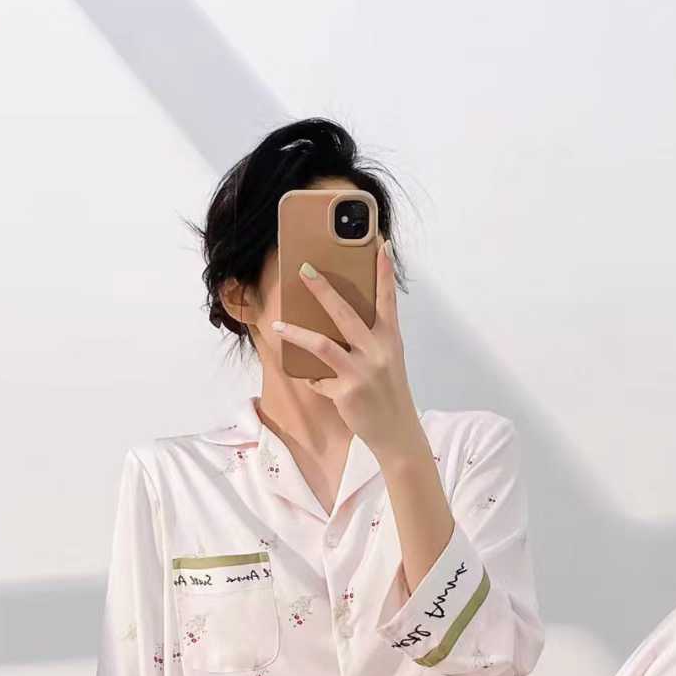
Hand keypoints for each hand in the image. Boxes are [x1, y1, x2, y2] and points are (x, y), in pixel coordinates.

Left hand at [271, 237, 426, 464]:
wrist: (397, 432)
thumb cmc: (389, 392)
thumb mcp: (387, 360)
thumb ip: (370, 340)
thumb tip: (338, 323)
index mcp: (390, 339)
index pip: (387, 299)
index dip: (384, 271)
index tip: (380, 243)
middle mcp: (378, 351)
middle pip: (346, 312)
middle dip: (323, 290)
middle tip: (304, 270)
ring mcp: (362, 371)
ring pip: (323, 344)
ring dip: (297, 333)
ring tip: (278, 325)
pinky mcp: (347, 391)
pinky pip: (319, 378)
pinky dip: (313, 378)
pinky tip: (314, 380)